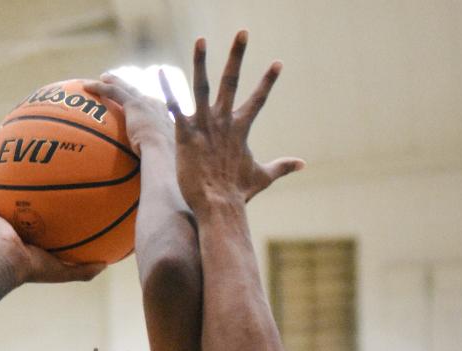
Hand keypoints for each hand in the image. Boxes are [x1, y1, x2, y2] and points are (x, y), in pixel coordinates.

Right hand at [0, 161, 104, 284]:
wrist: (8, 266)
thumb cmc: (35, 269)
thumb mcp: (65, 269)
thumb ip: (85, 269)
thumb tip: (106, 264)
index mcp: (29, 239)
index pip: (39, 218)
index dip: (46, 204)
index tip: (58, 187)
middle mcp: (12, 227)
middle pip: (18, 200)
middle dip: (24, 184)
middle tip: (34, 164)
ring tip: (5, 154)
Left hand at [87, 75, 172, 154]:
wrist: (163, 153)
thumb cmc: (162, 161)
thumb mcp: (158, 158)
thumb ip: (150, 158)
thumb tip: (143, 170)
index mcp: (162, 118)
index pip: (149, 105)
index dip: (140, 101)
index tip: (132, 101)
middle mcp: (155, 106)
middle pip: (137, 93)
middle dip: (126, 86)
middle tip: (116, 82)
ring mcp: (145, 103)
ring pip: (125, 88)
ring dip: (112, 81)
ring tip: (102, 78)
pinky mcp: (134, 104)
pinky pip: (113, 92)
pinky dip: (100, 88)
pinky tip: (87, 86)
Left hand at [159, 31, 304, 212]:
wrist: (218, 207)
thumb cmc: (238, 194)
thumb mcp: (262, 177)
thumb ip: (281, 166)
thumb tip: (302, 164)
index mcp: (240, 128)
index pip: (258, 99)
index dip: (268, 81)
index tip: (278, 62)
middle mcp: (223, 121)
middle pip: (231, 81)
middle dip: (237, 56)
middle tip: (243, 31)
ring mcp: (204, 125)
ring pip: (202, 86)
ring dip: (201, 62)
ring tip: (200, 39)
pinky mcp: (186, 134)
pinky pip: (175, 107)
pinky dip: (167, 90)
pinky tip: (159, 72)